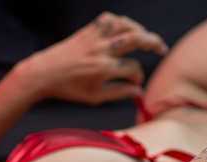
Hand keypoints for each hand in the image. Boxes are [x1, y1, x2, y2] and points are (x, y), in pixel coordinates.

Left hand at [23, 12, 167, 104]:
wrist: (44, 73)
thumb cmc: (69, 89)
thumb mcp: (95, 97)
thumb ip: (119, 93)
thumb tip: (139, 92)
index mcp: (104, 70)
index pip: (133, 69)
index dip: (138, 77)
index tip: (136, 83)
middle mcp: (102, 51)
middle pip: (136, 40)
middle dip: (153, 43)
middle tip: (162, 49)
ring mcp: (95, 38)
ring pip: (125, 25)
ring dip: (139, 30)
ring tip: (145, 38)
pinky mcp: (88, 31)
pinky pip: (109, 20)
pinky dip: (120, 22)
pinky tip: (125, 30)